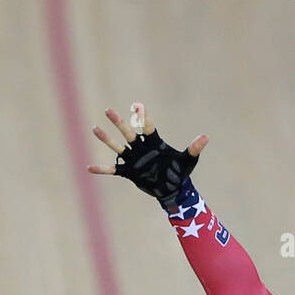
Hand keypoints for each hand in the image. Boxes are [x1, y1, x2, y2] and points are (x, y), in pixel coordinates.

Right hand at [88, 103, 207, 205]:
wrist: (173, 189)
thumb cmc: (180, 172)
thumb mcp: (188, 161)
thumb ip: (194, 148)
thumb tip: (205, 137)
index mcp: (154, 142)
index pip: (146, 125)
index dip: (141, 115)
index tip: (136, 105)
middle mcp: (142, 148)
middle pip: (128, 132)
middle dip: (119, 122)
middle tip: (108, 110)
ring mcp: (134, 160)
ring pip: (118, 147)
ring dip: (106, 139)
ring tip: (94, 129)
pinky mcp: (129, 173)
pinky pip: (113, 170)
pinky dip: (102, 169)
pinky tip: (89, 168)